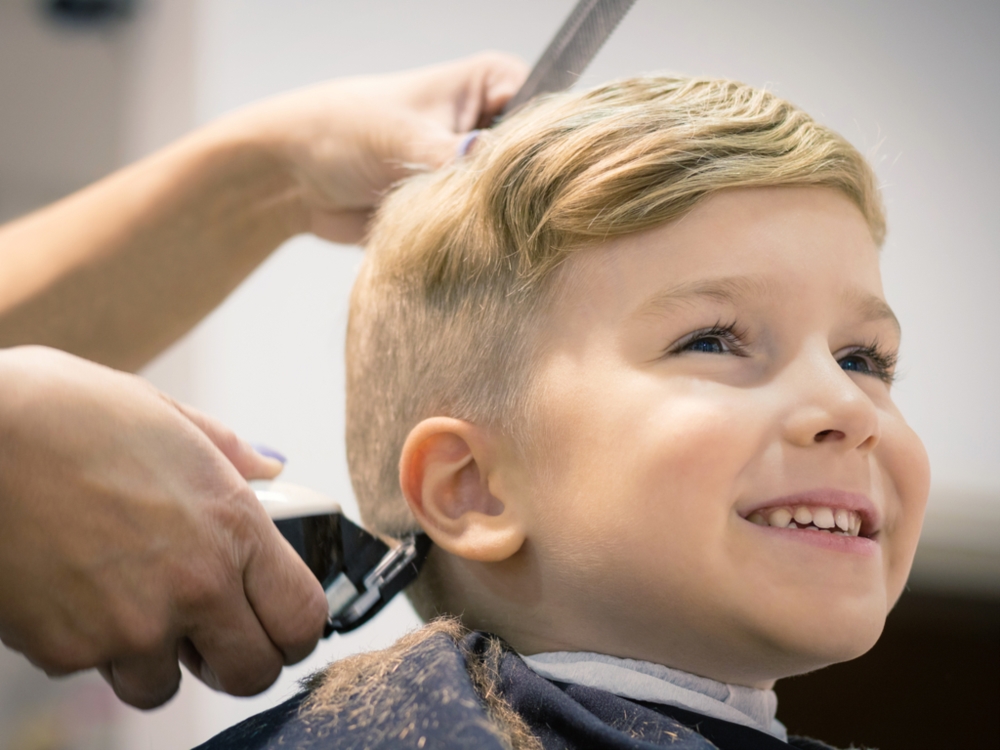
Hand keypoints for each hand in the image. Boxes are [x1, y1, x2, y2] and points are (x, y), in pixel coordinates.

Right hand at [0, 347, 327, 707]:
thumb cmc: (63, 413)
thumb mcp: (165, 416)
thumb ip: (228, 454)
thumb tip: (271, 469)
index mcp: (233, 525)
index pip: (303, 618)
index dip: (294, 629)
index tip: (277, 622)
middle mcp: (195, 585)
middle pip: (252, 672)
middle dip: (236, 659)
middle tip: (211, 630)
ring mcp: (131, 626)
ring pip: (166, 685)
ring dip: (156, 657)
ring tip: (128, 600)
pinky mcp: (68, 651)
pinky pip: (98, 670)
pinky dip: (90, 646)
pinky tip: (74, 591)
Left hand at [219, 51, 528, 242]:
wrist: (295, 178)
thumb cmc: (343, 129)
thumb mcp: (403, 137)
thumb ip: (454, 159)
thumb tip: (496, 180)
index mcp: (492, 86)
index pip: (546, 113)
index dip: (546, 149)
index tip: (532, 183)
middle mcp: (492, 126)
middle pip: (534, 165)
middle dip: (518, 193)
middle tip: (498, 216)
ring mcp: (478, 171)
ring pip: (510, 204)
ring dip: (492, 223)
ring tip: (473, 233)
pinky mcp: (460, 210)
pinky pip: (483, 233)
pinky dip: (474, 243)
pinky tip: (469, 251)